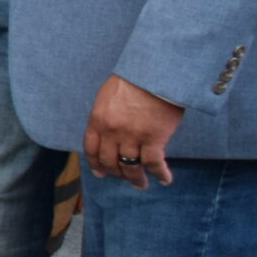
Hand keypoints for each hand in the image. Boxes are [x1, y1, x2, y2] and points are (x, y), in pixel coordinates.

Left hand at [84, 74, 183, 189]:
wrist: (155, 71)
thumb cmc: (135, 79)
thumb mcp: (108, 95)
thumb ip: (106, 115)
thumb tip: (109, 130)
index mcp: (98, 120)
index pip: (91, 148)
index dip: (96, 164)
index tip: (101, 173)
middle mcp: (111, 131)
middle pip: (109, 161)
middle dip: (116, 174)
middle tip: (124, 179)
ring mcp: (132, 136)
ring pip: (130, 166)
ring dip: (136, 179)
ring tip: (141, 185)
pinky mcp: (153, 138)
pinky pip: (154, 163)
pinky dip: (160, 174)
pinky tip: (165, 179)